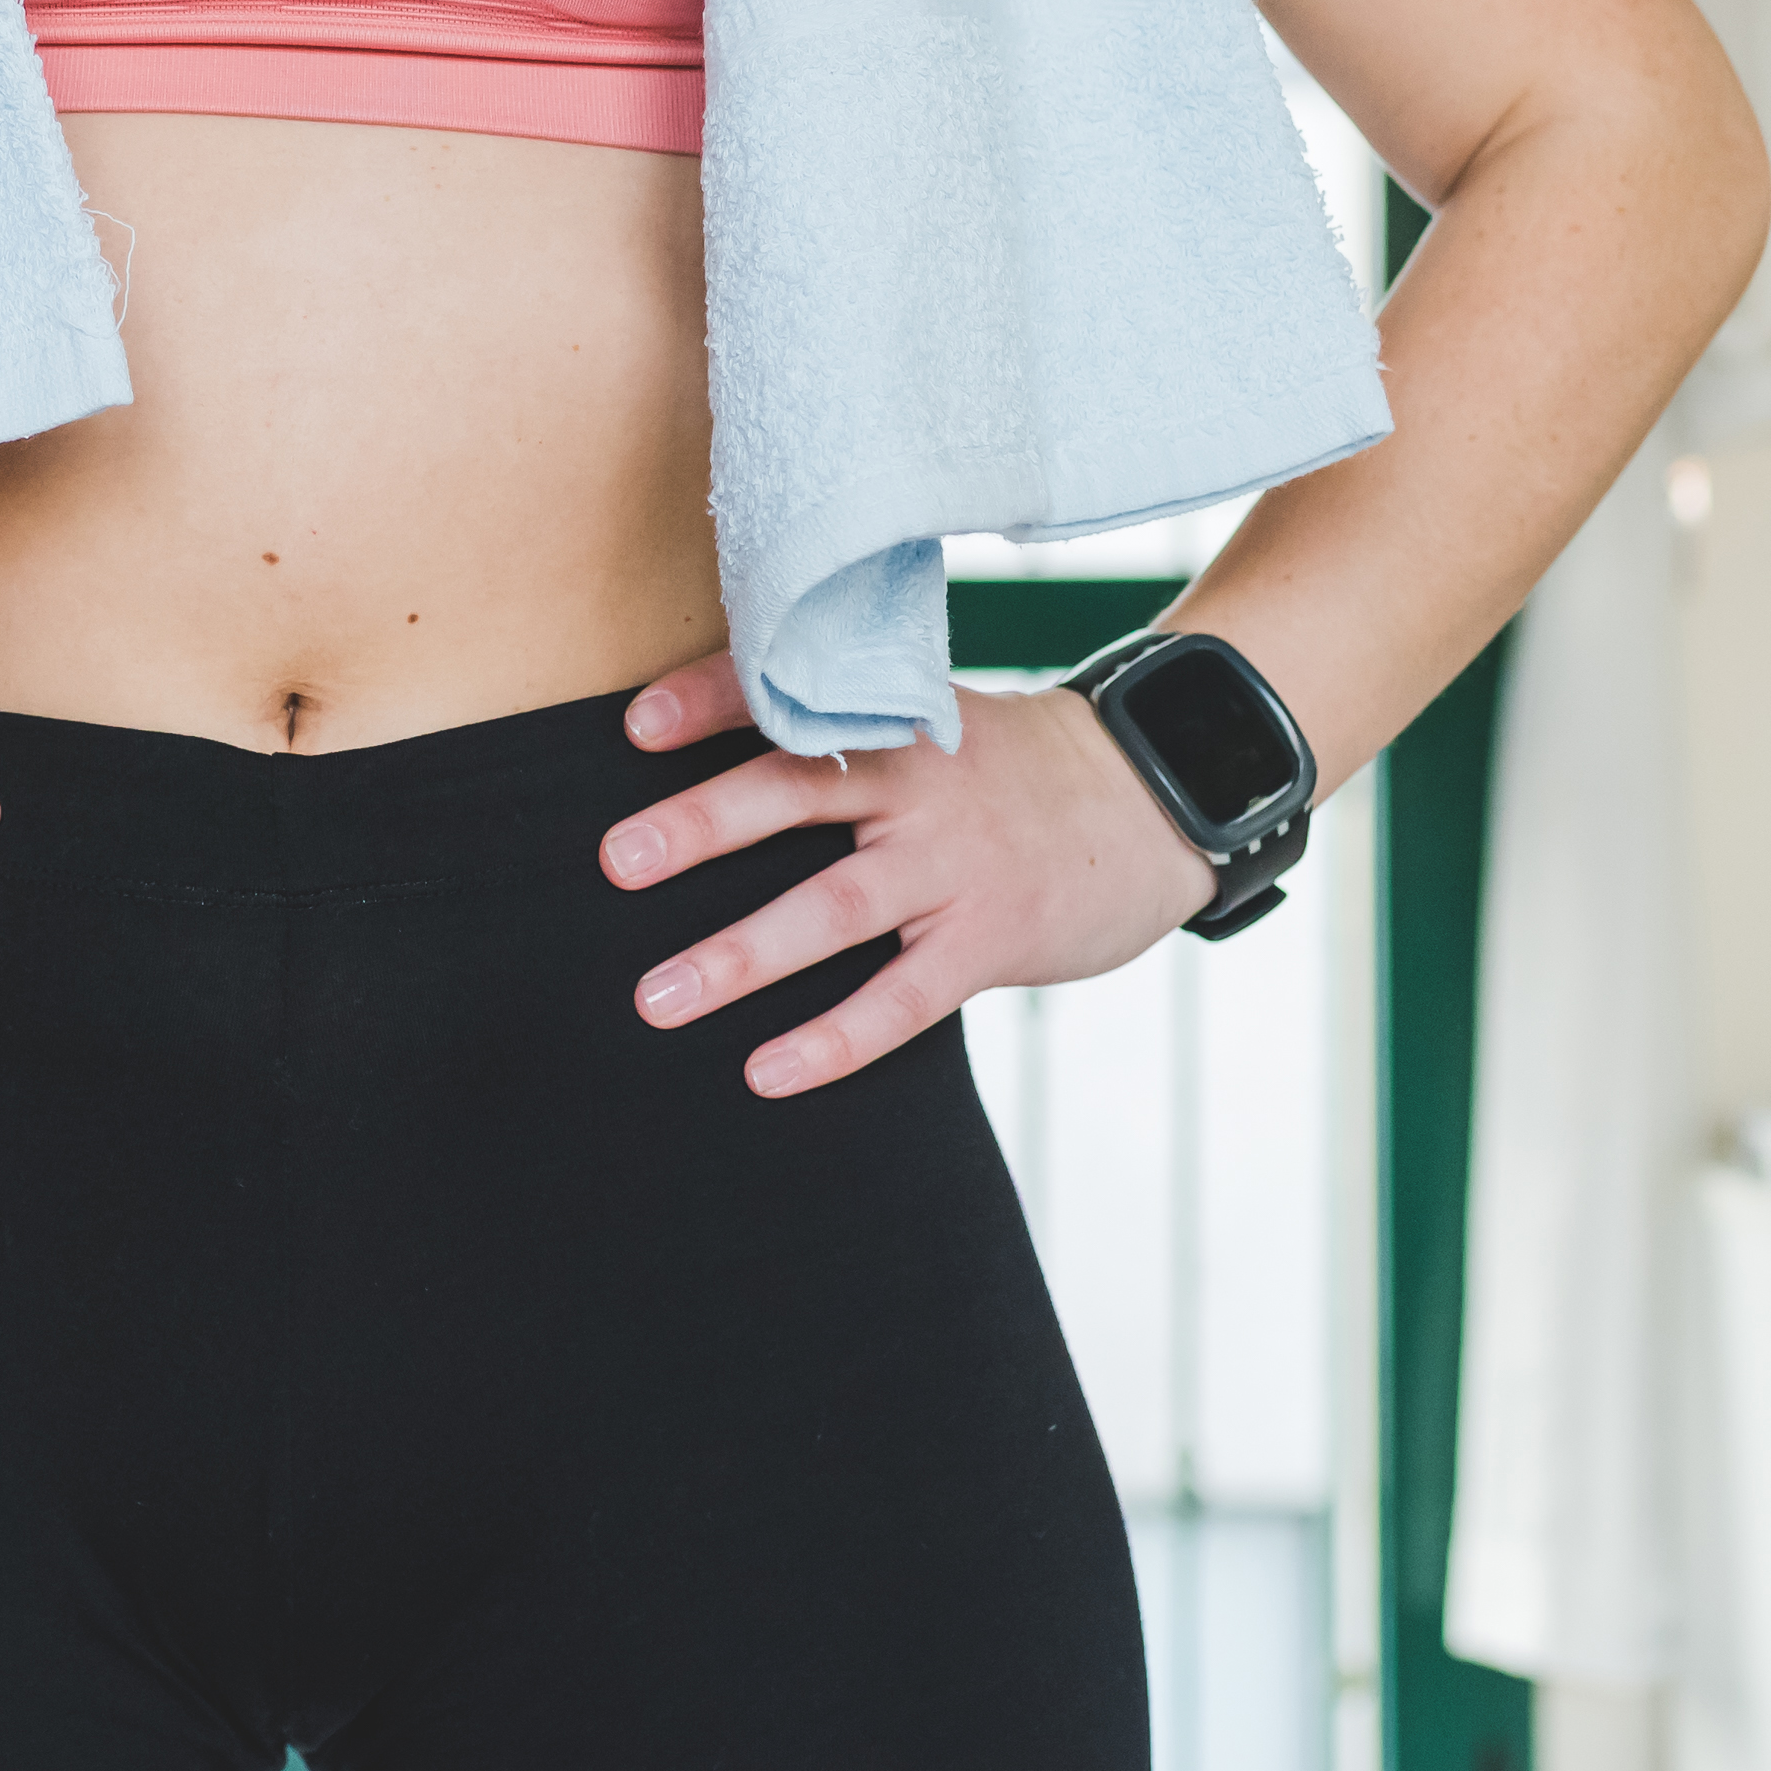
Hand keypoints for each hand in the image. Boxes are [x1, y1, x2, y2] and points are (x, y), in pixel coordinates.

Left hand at [598, 651, 1218, 1097]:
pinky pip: (903, 1000)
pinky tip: (766, 1073)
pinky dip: (835, 1039)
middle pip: (798, 792)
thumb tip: (702, 741)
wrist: (1153, 801)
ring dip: (741, 955)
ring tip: (657, 997)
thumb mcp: (934, 719)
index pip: (793, 697)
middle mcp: (920, 786)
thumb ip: (843, 730)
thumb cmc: (1008, 770)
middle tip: (617, 861)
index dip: (711, 701)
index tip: (634, 723)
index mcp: (895, 720)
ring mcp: (956, 866)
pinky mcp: (991, 940)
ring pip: (835, 911)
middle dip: (703, 826)